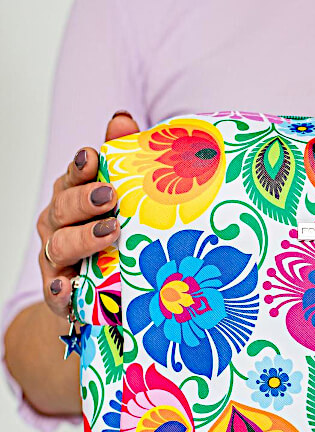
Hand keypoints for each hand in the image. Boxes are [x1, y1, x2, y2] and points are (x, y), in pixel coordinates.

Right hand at [38, 110, 139, 316]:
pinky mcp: (60, 292)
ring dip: (82, 238)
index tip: (93, 157)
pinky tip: (67, 288)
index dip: (81, 168)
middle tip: (110, 196)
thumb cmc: (111, 233)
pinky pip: (55, 292)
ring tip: (110, 234)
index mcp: (73, 197)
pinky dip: (59, 290)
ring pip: (61, 245)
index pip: (73, 178)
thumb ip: (122, 161)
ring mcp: (57, 258)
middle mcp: (59, 225)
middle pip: (64, 208)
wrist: (102, 288)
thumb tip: (122, 118)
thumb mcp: (123, 199)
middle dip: (84, 200)